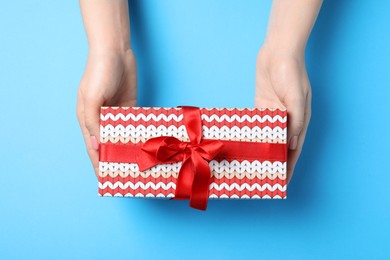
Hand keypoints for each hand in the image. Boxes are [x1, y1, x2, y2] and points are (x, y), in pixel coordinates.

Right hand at [76, 49, 136, 177]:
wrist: (115, 51)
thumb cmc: (98, 73)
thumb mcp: (92, 99)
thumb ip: (94, 123)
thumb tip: (97, 146)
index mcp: (88, 119)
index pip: (94, 147)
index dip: (99, 163)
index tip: (106, 179)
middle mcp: (102, 119)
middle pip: (108, 144)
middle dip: (115, 159)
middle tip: (127, 175)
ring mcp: (117, 114)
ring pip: (122, 137)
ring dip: (128, 149)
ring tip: (139, 164)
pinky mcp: (130, 107)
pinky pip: (134, 125)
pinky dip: (138, 135)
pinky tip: (145, 145)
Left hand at [255, 46, 310, 183]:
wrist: (278, 52)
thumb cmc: (291, 72)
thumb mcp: (296, 96)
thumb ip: (295, 120)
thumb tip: (292, 143)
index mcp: (299, 120)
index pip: (294, 149)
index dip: (289, 166)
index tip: (283, 182)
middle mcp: (287, 120)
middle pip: (280, 147)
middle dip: (273, 163)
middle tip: (264, 179)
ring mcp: (273, 114)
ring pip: (267, 138)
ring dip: (261, 151)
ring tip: (251, 166)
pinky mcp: (261, 107)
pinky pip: (256, 125)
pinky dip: (251, 135)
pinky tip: (243, 145)